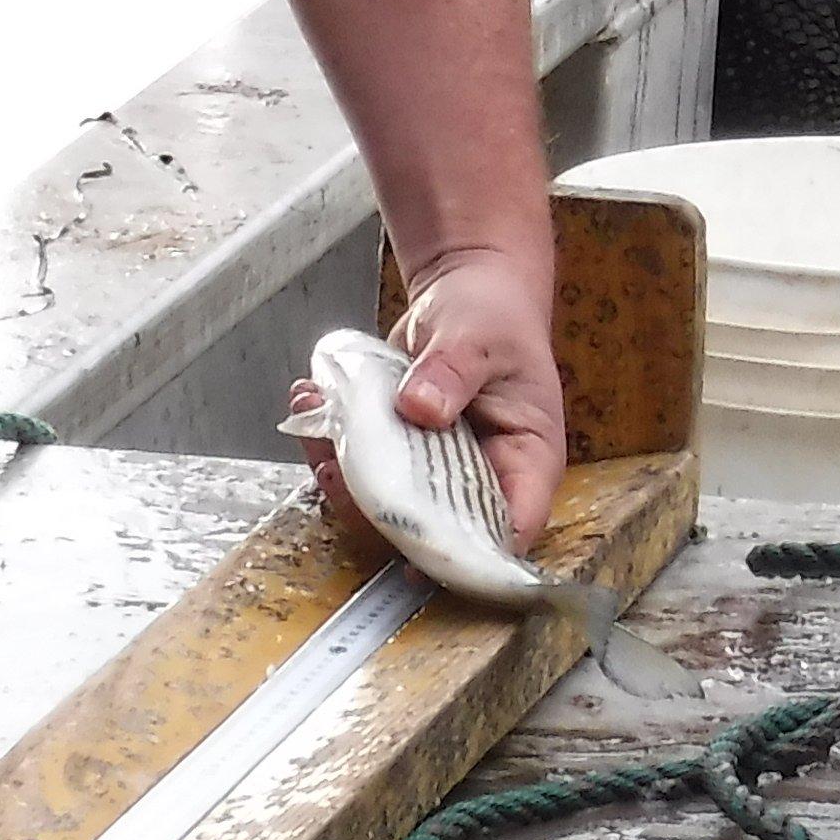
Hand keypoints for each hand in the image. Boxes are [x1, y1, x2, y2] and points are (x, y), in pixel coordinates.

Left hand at [303, 239, 568, 552]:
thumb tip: (420, 409)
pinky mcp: (401, 458)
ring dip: (342, 475)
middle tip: (336, 469)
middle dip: (378, 511)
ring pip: (390, 507)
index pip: (511, 527)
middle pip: (437, 529)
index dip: (467, 551)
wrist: (469, 289)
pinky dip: (332, 443)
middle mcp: (486, 479)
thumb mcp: (478, 335)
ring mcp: (438, 474)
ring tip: (315, 414)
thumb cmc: (494, 314)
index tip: (414, 548)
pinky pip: (364, 471)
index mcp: (527, 460)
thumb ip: (453, 371)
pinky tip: (313, 399)